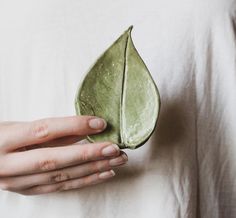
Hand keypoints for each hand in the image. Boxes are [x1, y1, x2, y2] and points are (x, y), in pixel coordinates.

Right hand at [0, 116, 127, 194]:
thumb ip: (49, 130)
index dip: (73, 126)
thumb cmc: (0, 137)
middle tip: (115, 148)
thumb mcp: (17, 127)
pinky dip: (84, 181)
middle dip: (88, 155)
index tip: (99, 123)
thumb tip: (82, 127)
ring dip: (92, 169)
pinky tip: (103, 174)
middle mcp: (8, 165)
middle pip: (54, 159)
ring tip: (116, 160)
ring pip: (60, 176)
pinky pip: (60, 187)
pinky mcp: (28, 191)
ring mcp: (18, 182)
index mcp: (4, 141)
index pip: (44, 131)